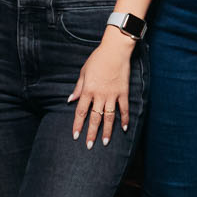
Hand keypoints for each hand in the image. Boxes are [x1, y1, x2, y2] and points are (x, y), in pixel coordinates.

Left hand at [68, 33, 133, 148]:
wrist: (115, 50)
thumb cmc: (97, 59)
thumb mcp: (83, 72)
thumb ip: (78, 88)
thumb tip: (71, 100)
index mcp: (88, 90)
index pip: (81, 112)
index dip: (78, 125)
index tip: (76, 136)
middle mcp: (100, 95)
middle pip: (94, 118)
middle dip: (91, 133)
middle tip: (89, 146)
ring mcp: (112, 95)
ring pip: (109, 117)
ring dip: (107, 130)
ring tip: (105, 142)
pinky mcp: (123, 92)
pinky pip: (124, 109)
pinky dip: (125, 119)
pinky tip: (124, 128)